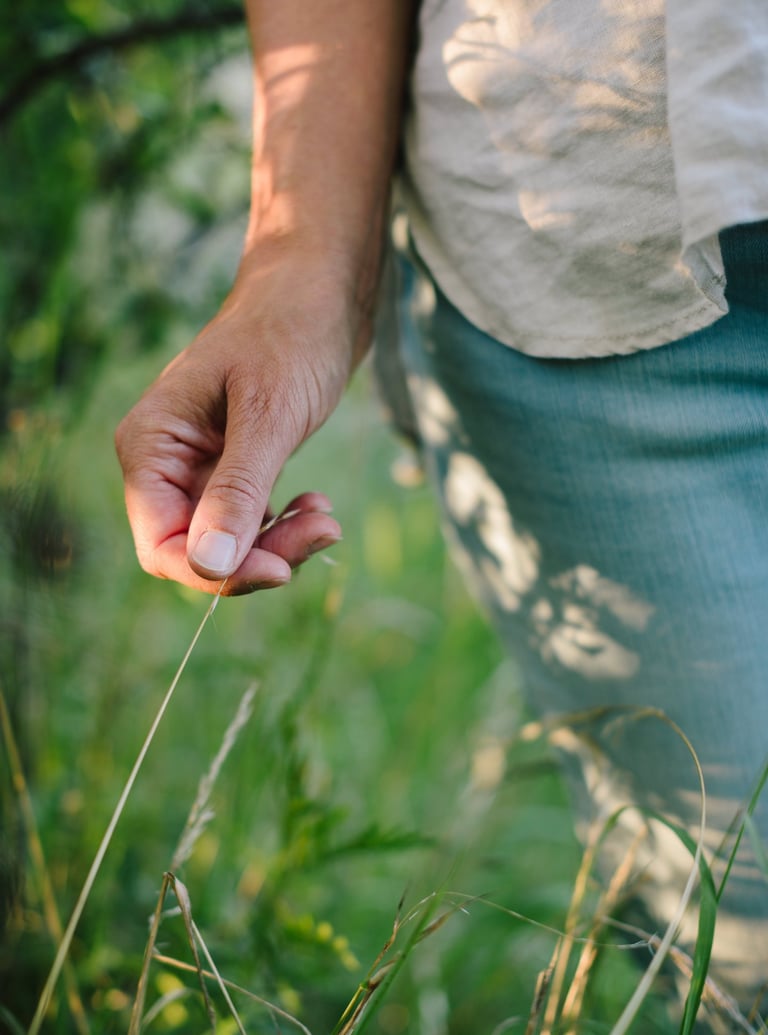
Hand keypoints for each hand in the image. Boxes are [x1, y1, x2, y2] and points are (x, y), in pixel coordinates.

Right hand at [115, 256, 354, 594]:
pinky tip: (317, 504)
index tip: (280, 569)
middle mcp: (165, 462)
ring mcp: (199, 466)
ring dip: (279, 543)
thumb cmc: (289, 332)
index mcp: (151, 445)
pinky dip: (284, 524)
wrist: (320, 286)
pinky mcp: (235, 465)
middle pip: (198, 550)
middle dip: (260, 556)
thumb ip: (237, 491)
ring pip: (228, 542)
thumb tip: (209, 565)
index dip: (214, 572)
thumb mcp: (267, 415)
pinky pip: (250, 521)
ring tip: (326, 517)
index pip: (161, 545)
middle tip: (324, 531)